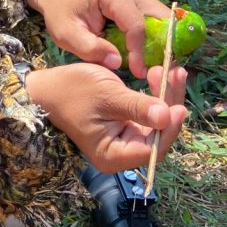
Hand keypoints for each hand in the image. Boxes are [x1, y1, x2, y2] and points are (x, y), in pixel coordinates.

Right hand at [24, 62, 187, 172]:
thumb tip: (167, 116)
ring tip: (173, 71)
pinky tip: (160, 76)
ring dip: (166, 96)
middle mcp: (122, 152)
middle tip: (177, 74)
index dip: (168, 129)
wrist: (47, 88)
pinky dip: (155, 95)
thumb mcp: (106, 95)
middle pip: (158, 135)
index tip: (179, 106)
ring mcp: (124, 138)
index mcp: (113, 155)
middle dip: (170, 104)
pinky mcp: (125, 124)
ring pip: (156, 122)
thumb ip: (137, 107)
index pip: (151, 150)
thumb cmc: (71, 91)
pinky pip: (147, 114)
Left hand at [25, 0, 169, 77]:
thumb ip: (89, 48)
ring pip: (162, 19)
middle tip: (159, 71)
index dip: (140, 51)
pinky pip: (156, 21)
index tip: (138, 73)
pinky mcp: (139, 1)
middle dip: (163, 46)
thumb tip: (117, 63)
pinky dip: (157, 38)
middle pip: (159, 18)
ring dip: (163, 42)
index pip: (136, 24)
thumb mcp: (66, 34)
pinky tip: (150, 56)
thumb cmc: (61, 13)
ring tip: (155, 66)